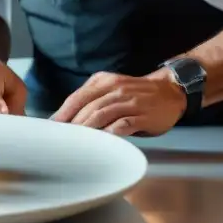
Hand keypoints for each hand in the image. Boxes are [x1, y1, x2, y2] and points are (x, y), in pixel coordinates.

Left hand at [51, 70, 186, 135]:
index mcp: (104, 81)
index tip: (52, 126)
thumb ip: (93, 98)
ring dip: (87, 129)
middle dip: (72, 123)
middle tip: (61, 138)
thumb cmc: (135, 94)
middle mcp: (116, 89)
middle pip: (88, 107)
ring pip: (102, 114)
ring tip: (75, 141)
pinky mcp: (143, 115)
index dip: (63, 112)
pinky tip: (101, 141)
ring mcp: (130, 102)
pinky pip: (123, 124)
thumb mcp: (112, 87)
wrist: (170, 91)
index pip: (78, 97)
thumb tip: (68, 117)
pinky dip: (110, 132)